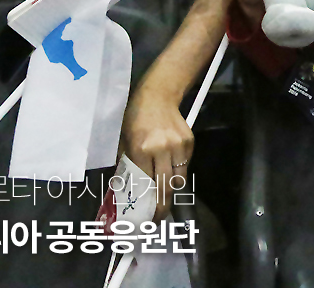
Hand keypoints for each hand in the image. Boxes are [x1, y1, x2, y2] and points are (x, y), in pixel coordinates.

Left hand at [121, 86, 192, 219]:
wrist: (158, 96)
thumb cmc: (135, 119)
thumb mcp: (124, 142)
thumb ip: (127, 166)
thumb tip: (127, 190)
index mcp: (142, 150)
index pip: (145, 186)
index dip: (146, 204)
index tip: (144, 218)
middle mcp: (162, 149)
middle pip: (165, 188)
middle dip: (162, 207)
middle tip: (158, 218)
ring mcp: (178, 146)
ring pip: (178, 179)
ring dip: (171, 191)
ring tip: (164, 196)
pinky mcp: (190, 142)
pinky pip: (184, 165)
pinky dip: (177, 171)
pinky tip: (169, 167)